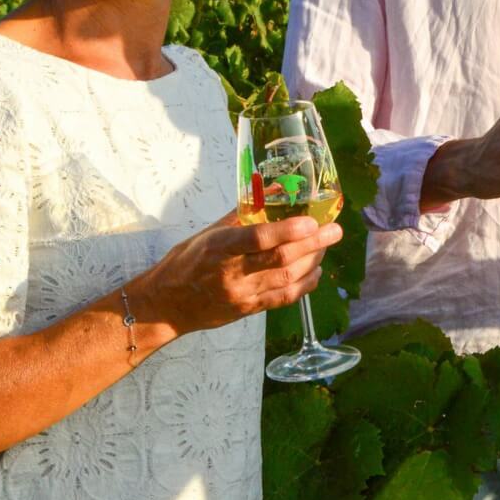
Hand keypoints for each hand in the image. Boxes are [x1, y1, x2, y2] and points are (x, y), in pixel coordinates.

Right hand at [132, 210, 342, 336]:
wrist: (165, 305)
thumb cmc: (186, 262)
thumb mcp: (208, 233)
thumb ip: (242, 214)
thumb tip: (274, 189)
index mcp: (219, 247)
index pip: (258, 238)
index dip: (288, 230)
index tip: (312, 221)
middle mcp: (232, 272)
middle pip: (281, 259)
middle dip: (314, 243)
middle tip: (335, 231)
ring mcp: (241, 294)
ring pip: (287, 278)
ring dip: (313, 261)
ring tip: (326, 246)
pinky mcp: (247, 310)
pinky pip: (283, 298)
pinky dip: (304, 285)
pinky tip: (316, 272)